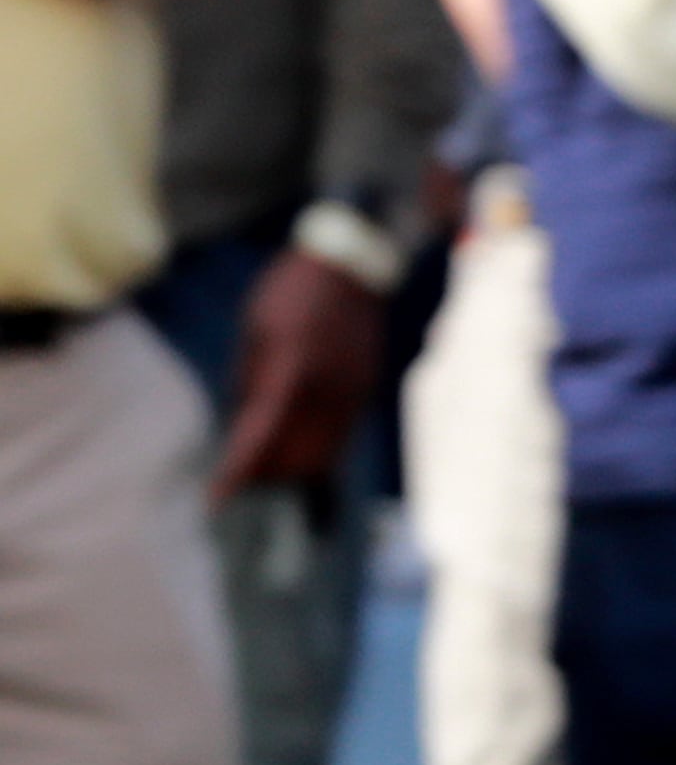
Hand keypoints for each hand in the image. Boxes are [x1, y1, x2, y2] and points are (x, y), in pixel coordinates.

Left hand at [212, 246, 386, 496]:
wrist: (350, 267)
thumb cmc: (291, 291)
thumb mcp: (255, 327)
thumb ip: (251, 378)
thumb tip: (245, 421)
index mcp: (292, 371)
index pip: (262, 435)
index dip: (239, 470)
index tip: (218, 497)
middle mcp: (328, 390)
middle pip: (300, 456)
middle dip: (270, 472)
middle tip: (243, 476)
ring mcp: (353, 393)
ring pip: (326, 452)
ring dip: (296, 464)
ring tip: (269, 461)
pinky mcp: (366, 390)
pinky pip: (341, 432)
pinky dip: (318, 444)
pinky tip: (298, 436)